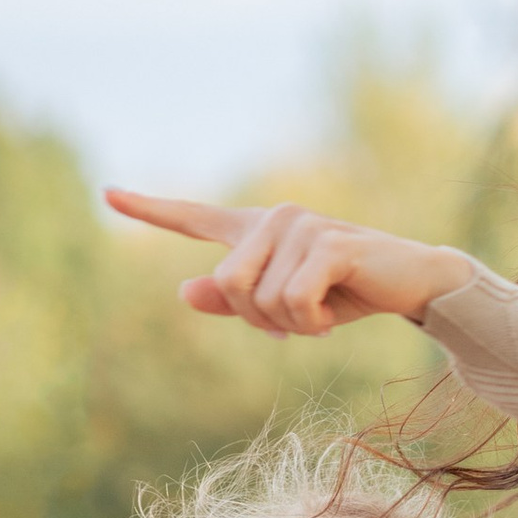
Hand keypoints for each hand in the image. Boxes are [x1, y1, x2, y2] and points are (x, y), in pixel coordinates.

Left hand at [106, 191, 474, 340]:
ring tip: (323, 312)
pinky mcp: (327, 242)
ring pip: (258, 300)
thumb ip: (234, 302)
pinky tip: (335, 312)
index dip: (149, 209)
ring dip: (292, 324)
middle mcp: (273, 218)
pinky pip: (291, 301)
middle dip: (258, 320)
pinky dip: (312, 322)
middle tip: (299, 321)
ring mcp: (300, 225)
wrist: (410, 284)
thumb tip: (182, 291)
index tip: (107, 193)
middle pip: (226, 285)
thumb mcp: (284, 306)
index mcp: (257, 231)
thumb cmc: (345, 293)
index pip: (194, 217)